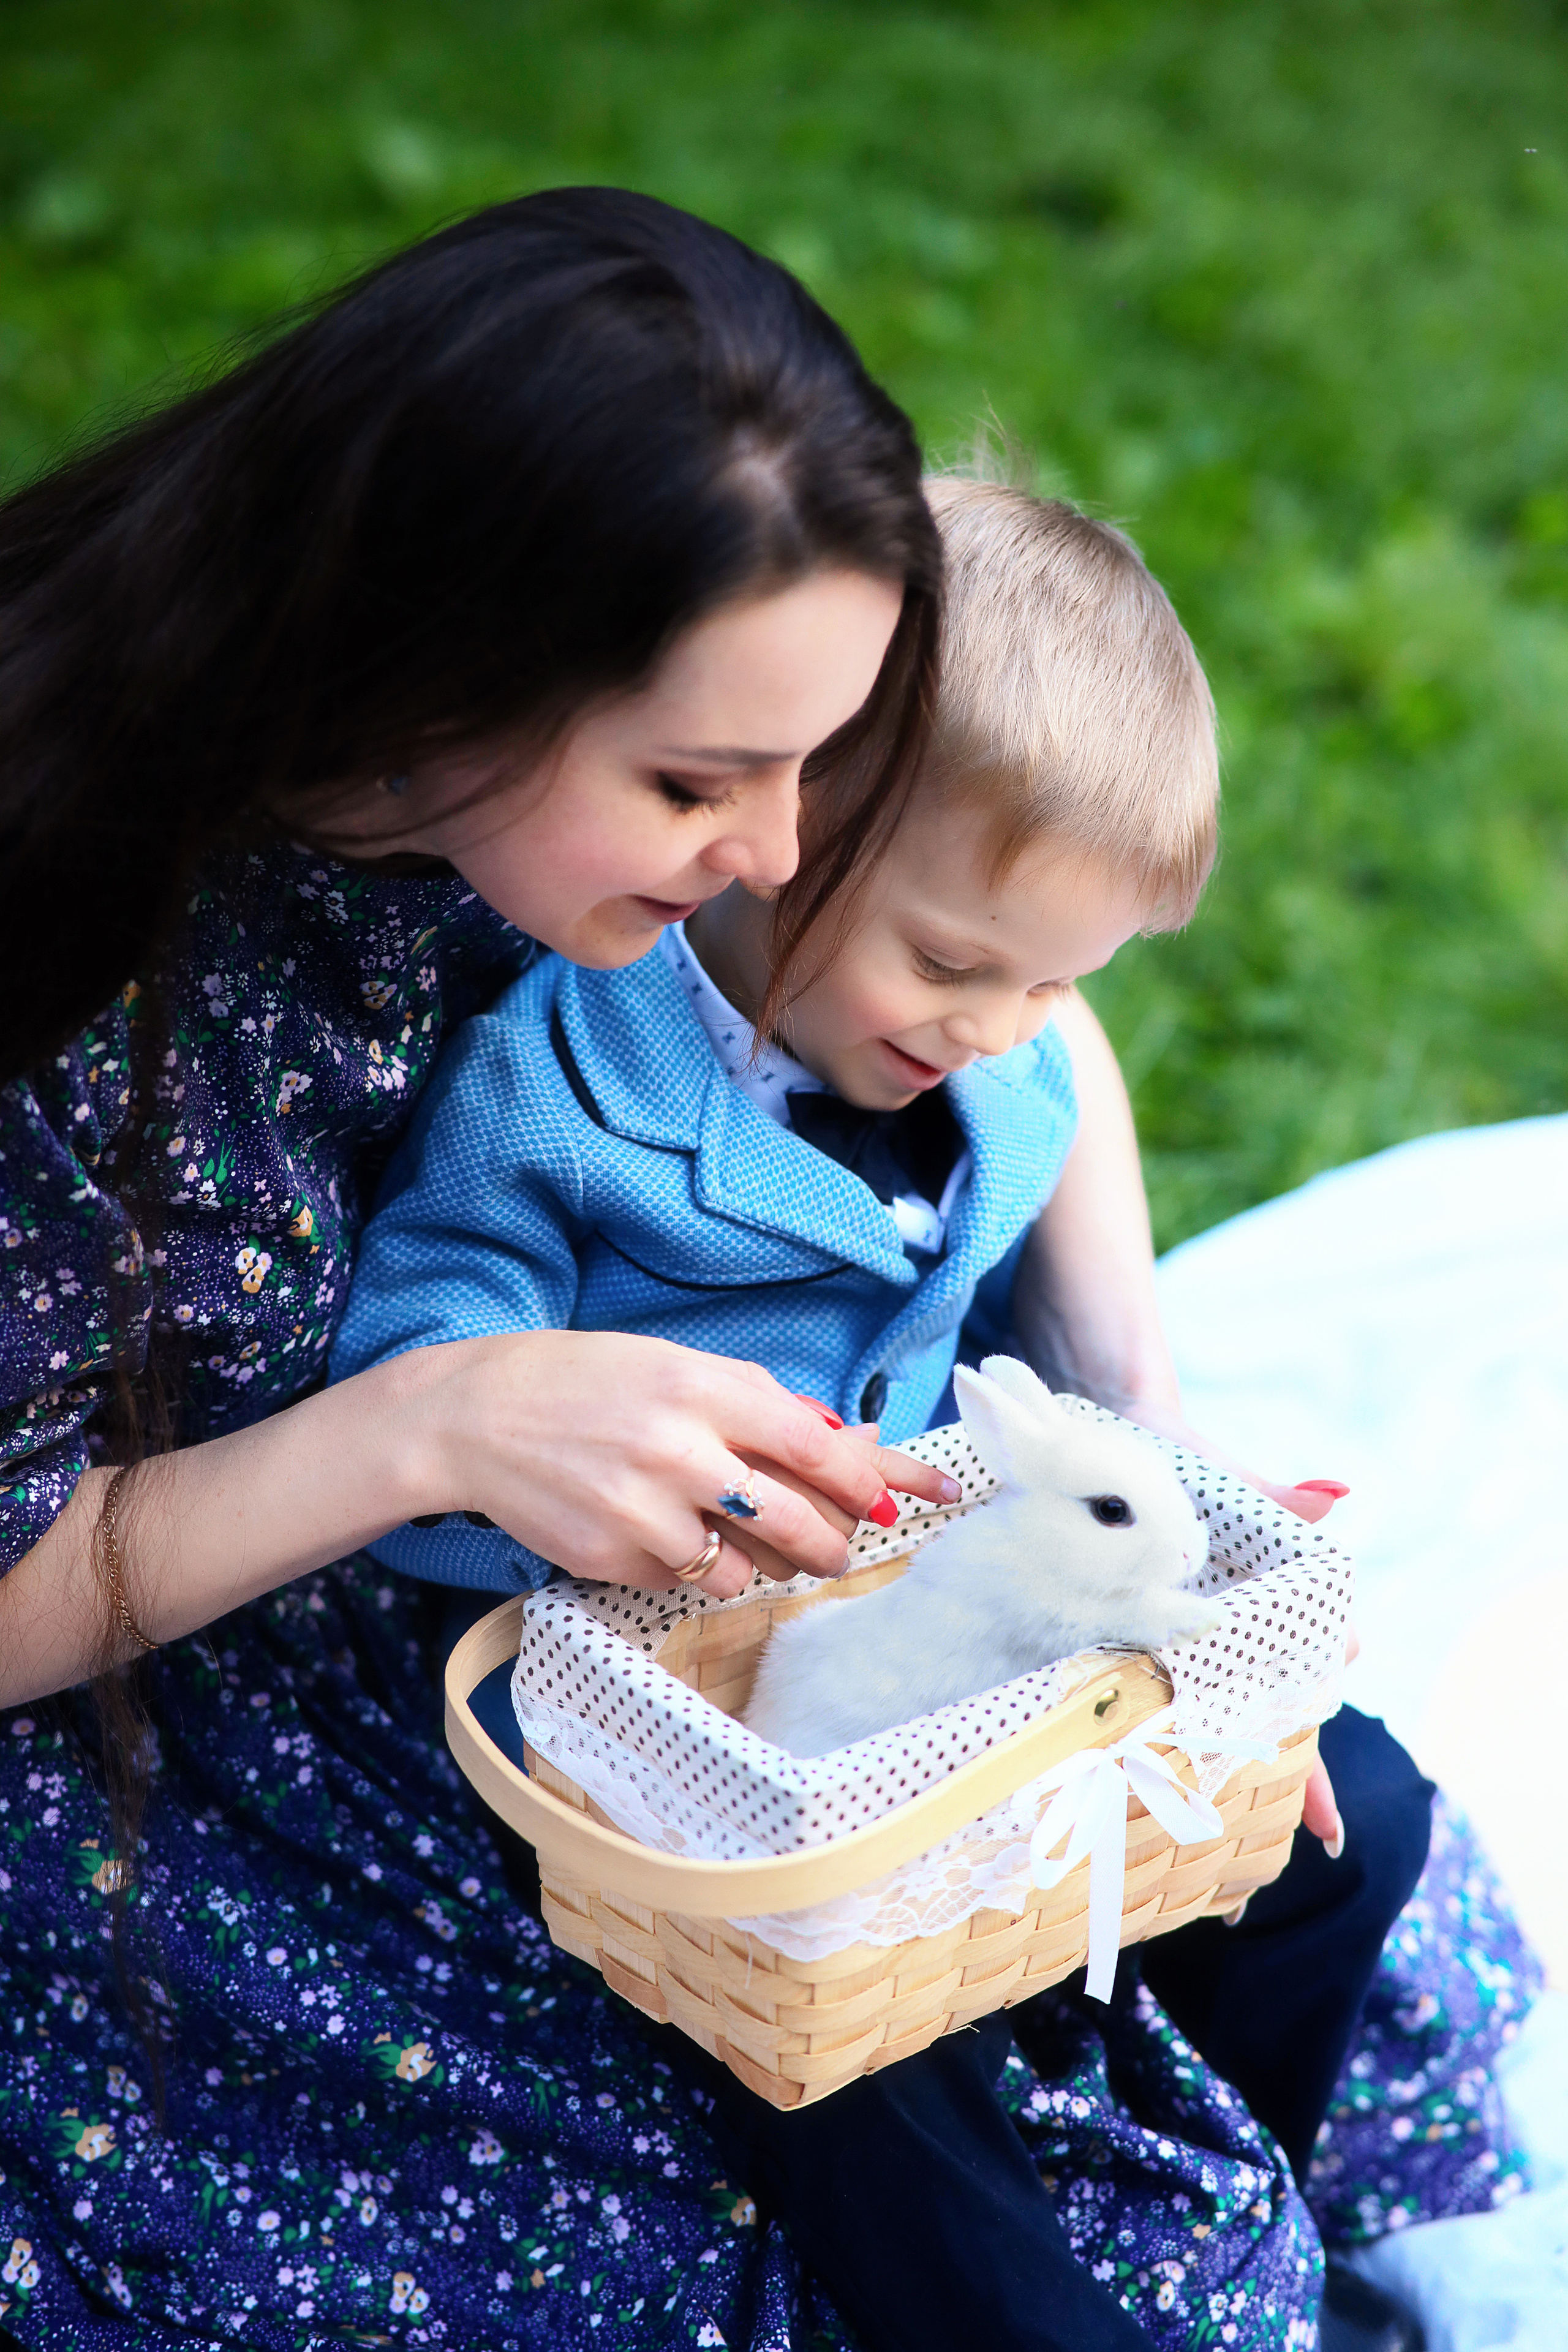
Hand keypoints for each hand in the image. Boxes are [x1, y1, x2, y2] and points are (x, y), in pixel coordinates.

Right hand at [410, 1333, 959, 1599]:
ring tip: (727, 1537)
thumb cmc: (587, 1381)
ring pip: (742, 1570)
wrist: (476, 1415)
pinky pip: (682, 1583)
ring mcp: (643, 1509)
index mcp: (703, 1388)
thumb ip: (756, 1402)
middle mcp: (679, 1449)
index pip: (815, 1447)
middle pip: (795, 1521)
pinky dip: (688, 1570)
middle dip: (832, 1545)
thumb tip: (843, 1438)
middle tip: (838, 1551)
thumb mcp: (674, 1365)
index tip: (906, 1503)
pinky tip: (657, 1535)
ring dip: (755, 1566)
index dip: (872, 1482)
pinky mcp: (610, 1556)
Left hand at [1118, 1399, 1359, 1850]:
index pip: (1314, 1681)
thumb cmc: (1181, 1453)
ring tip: (1225, 1852)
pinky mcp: (1135, 1630)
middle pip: (1278, 1718)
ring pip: (1222, 1716)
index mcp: (1271, 1603)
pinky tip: (1147, 1790)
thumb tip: (1340, 1493)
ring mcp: (1189, 1636)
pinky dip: (1158, 1739)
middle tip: (1291, 1852)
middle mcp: (1236, 1629)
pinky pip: (1149, 1693)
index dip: (1319, 1765)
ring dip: (1229, 1772)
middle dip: (1289, 1785)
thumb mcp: (1224, 1475)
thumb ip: (1278, 1492)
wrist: (1115, 1426)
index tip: (1327, 1827)